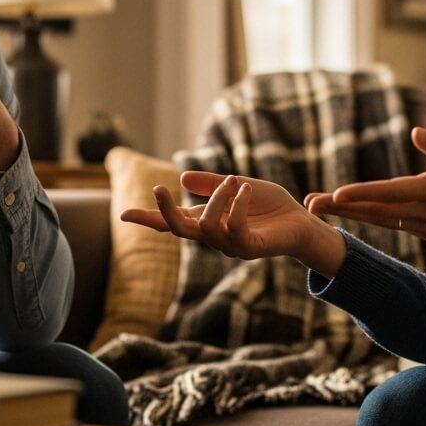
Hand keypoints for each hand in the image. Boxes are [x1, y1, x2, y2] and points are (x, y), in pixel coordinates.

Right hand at [121, 172, 346, 276]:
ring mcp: (231, 246)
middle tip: (159, 188)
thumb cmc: (271, 206)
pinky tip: (244, 189)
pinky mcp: (250, 248)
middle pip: (179, 230)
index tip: (123, 215)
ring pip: (206, 226)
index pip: (172, 223)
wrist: (302, 223)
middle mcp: (215, 237)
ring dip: (217, 198)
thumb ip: (212, 184)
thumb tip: (183, 178)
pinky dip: (235, 206)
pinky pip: (233, 229)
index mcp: (208, 222)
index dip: (149, 218)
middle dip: (165, 212)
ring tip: (233, 180)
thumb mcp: (237, 187)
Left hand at [309, 127, 425, 257]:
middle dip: (343, 206)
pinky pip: (395, 225)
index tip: (338, 193)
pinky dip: (372, 219)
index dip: (364, 194)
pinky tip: (353, 214)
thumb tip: (414, 133)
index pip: (393, 192)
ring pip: (383, 220)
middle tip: (310, 203)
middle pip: (378, 210)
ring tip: (322, 208)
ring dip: (351, 214)